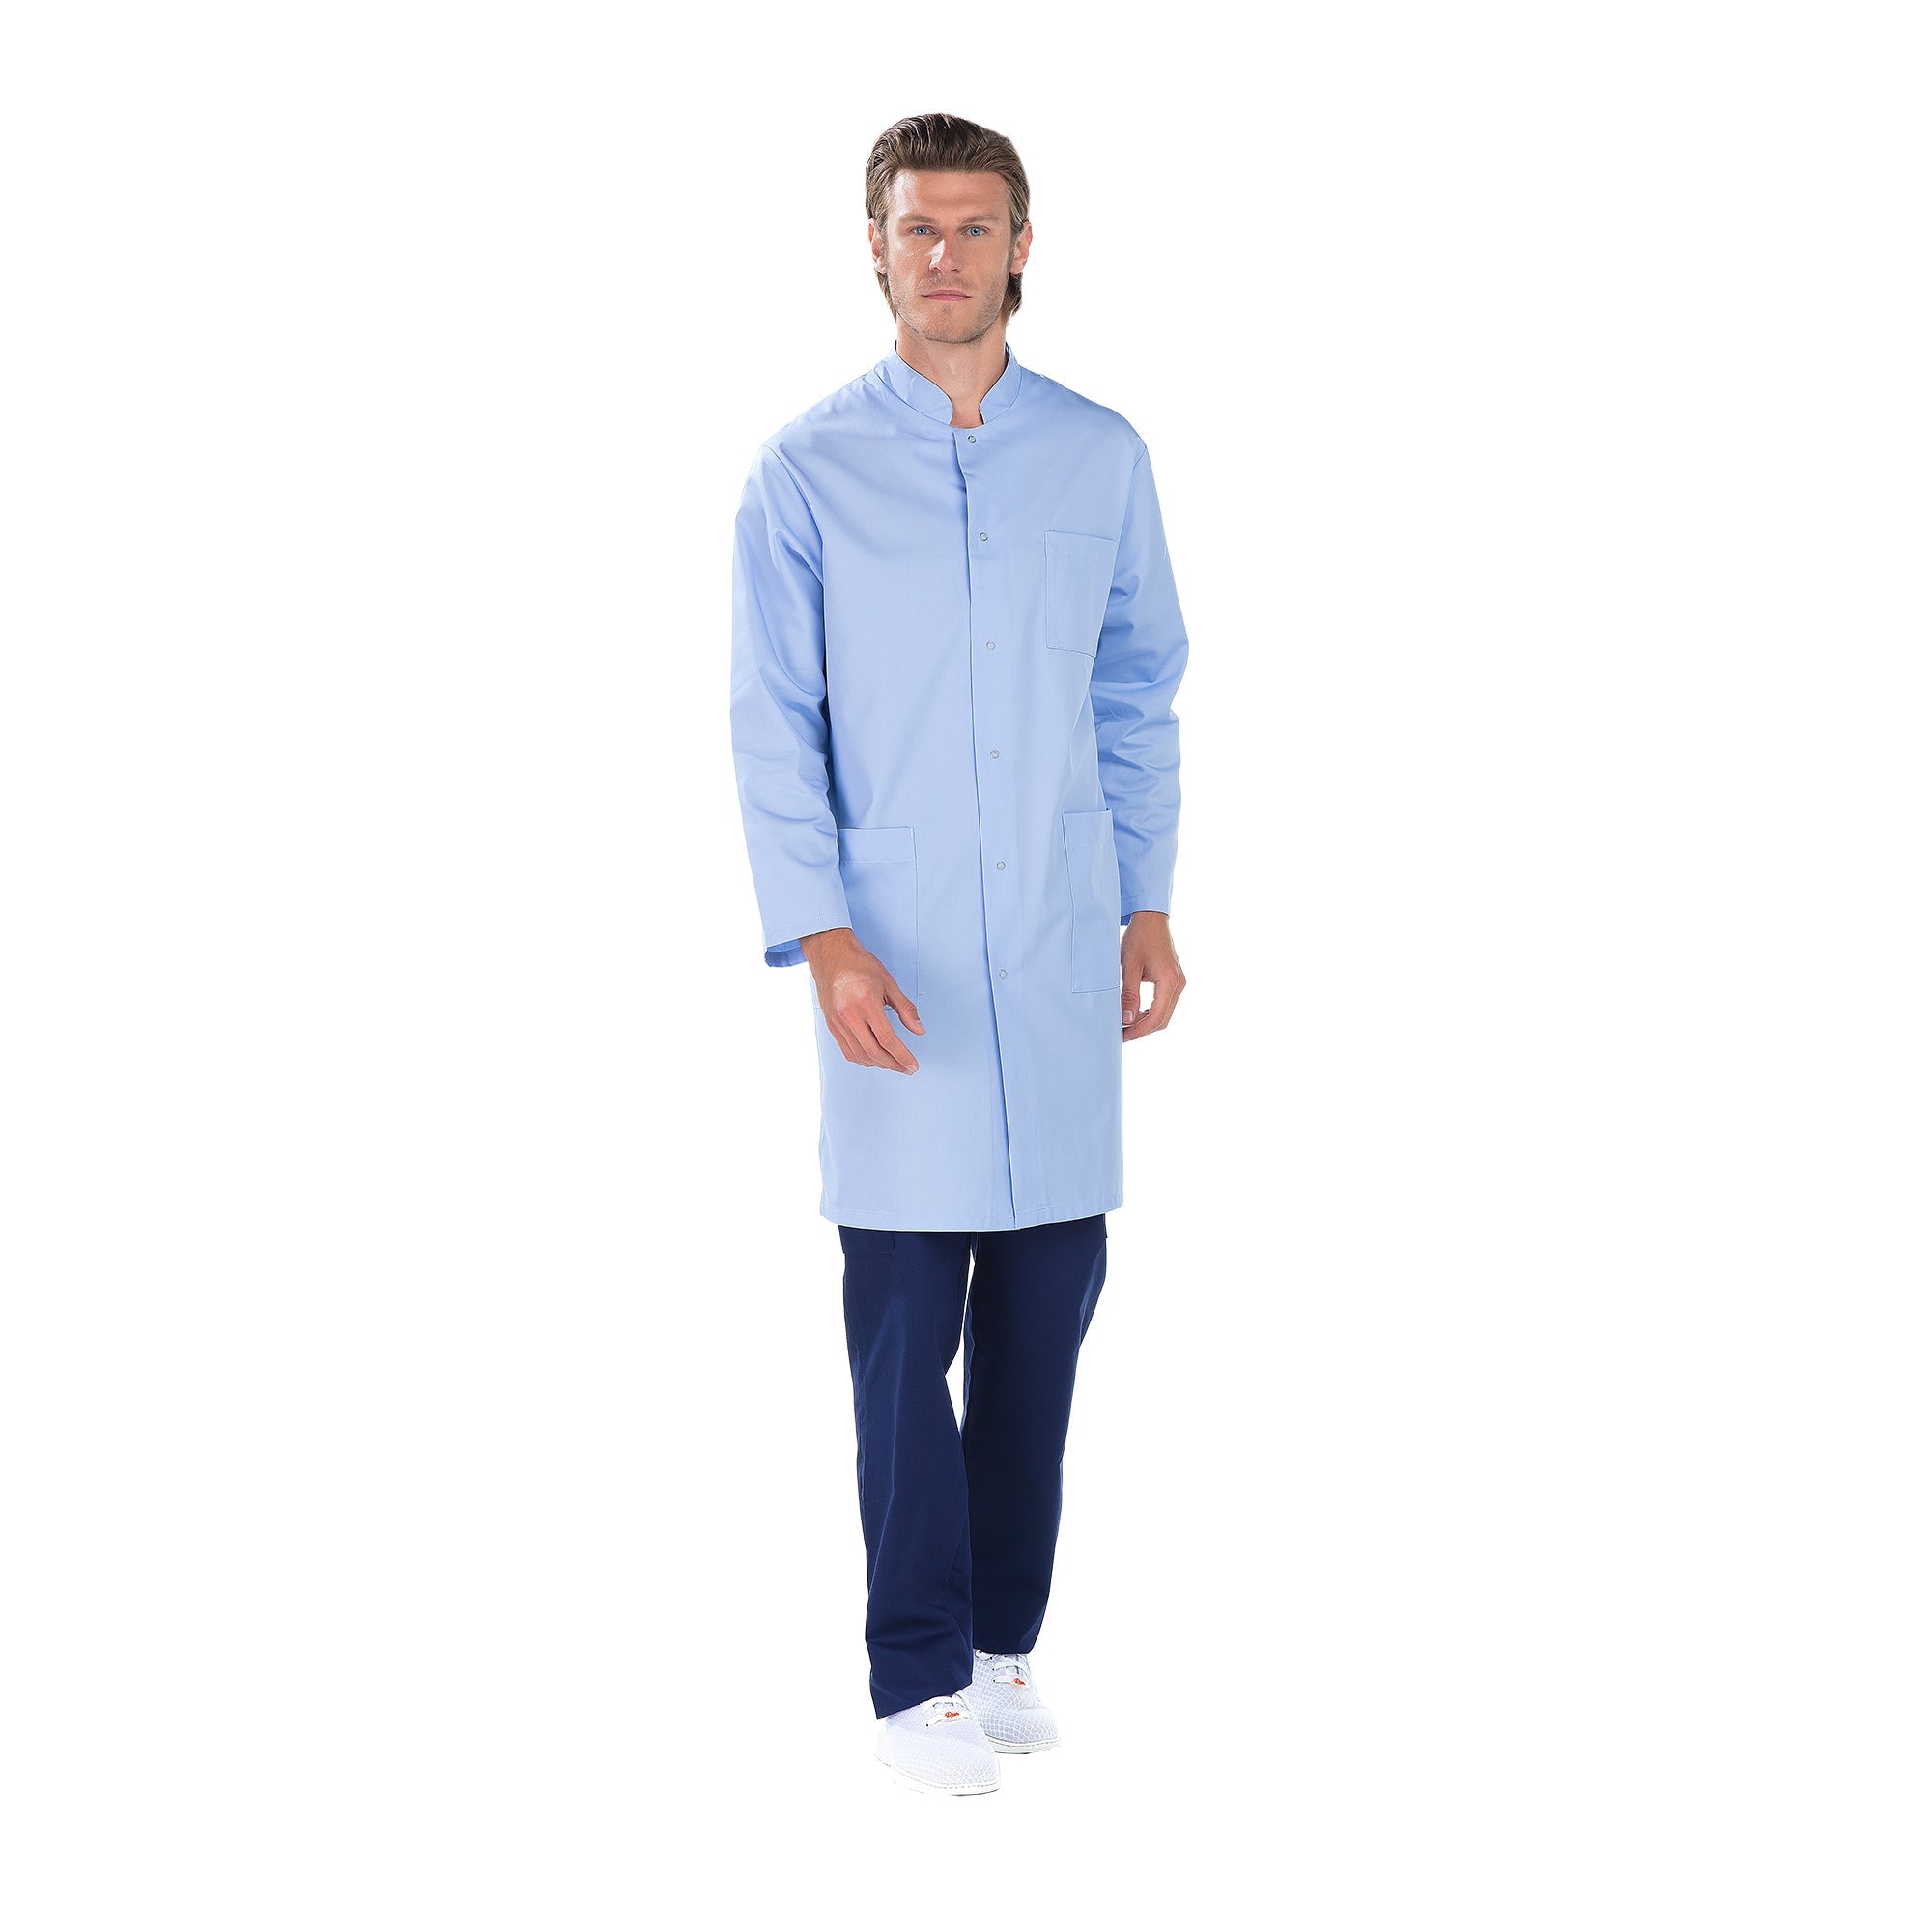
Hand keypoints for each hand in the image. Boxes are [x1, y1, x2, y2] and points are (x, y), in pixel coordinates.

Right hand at [800, 928, 924, 1072]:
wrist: (831, 956)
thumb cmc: (859, 965)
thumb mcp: (888, 983)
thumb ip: (905, 1008)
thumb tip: (918, 1029)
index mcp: (866, 1003)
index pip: (887, 1039)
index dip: (902, 1056)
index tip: (912, 1065)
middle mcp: (849, 1015)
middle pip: (873, 1052)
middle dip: (893, 1064)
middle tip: (906, 1068)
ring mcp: (837, 1022)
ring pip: (860, 1055)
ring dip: (879, 1064)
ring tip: (893, 1064)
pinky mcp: (831, 1025)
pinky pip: (847, 1051)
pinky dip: (863, 1059)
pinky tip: (874, 1059)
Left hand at [1121, 912, 1184, 1040]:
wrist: (1151, 919)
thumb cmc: (1139, 939)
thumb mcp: (1129, 967)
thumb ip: (1129, 995)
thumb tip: (1127, 1020)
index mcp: (1169, 981)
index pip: (1156, 1017)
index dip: (1138, 1030)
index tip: (1122, 1036)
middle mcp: (1178, 983)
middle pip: (1162, 1019)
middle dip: (1142, 1030)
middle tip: (1121, 1035)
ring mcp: (1179, 982)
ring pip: (1164, 1013)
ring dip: (1146, 1022)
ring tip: (1125, 1025)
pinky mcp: (1175, 979)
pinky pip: (1165, 1004)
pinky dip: (1151, 1012)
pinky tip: (1135, 1013)